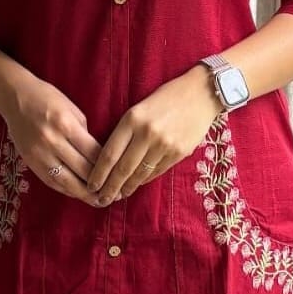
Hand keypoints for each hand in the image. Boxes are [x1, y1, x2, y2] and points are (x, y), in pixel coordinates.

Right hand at [0, 69, 103, 205]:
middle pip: (82, 171)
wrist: (14, 98)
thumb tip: (98, 157)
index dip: (108, 168)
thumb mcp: (72, 109)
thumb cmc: (47, 98)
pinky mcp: (30, 162)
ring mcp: (39, 154)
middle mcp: (52, 142)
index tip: (119, 176)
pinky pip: (51, 182)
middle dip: (100, 185)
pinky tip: (78, 194)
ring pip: (66, 182)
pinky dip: (66, 190)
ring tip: (98, 202)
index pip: (93, 153)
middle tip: (114, 195)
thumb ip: (84, 133)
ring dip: (84, 194)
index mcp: (66, 125)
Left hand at [88, 67, 222, 204]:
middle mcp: (147, 133)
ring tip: (117, 196)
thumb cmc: (166, 98)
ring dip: (127, 188)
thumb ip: (125, 131)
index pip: (109, 154)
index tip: (91, 185)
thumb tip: (110, 160)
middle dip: (110, 188)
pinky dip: (144, 181)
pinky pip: (157, 172)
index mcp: (132, 119)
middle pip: (122, 169)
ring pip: (140, 174)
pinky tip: (136, 185)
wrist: (201, 93)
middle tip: (101, 200)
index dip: (98, 174)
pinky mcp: (179, 152)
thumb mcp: (139, 108)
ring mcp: (165, 145)